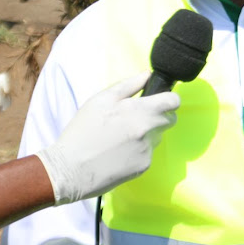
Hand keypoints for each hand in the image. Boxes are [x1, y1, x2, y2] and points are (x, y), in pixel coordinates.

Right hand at [35, 72, 179, 204]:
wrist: (70, 169)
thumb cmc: (83, 130)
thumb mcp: (101, 100)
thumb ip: (129, 85)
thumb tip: (148, 75)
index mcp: (140, 110)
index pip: (173, 101)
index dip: (169, 99)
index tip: (160, 100)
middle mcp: (148, 130)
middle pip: (169, 119)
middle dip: (158, 116)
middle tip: (135, 118)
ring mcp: (148, 150)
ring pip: (158, 137)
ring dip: (148, 134)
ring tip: (121, 137)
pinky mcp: (144, 166)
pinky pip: (149, 153)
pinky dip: (139, 151)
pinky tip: (119, 152)